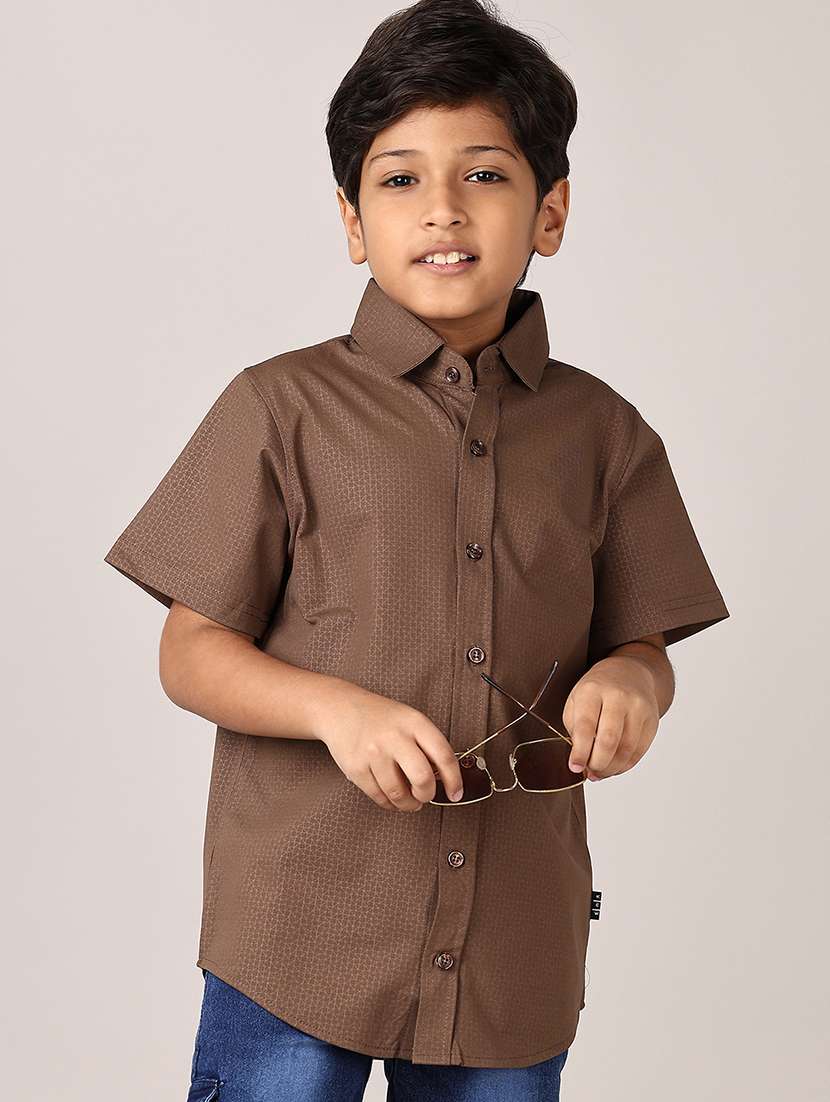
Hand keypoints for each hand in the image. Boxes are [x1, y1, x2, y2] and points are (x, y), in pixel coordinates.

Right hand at [317, 681, 464, 810]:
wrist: (339, 708)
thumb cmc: (379, 716)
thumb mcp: (409, 719)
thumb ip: (426, 744)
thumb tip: (443, 777)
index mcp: (414, 722)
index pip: (443, 755)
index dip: (454, 779)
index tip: (456, 792)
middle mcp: (394, 737)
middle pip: (422, 778)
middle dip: (427, 794)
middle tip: (426, 795)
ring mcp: (374, 753)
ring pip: (398, 793)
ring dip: (408, 804)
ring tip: (409, 801)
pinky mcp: (356, 768)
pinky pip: (378, 796)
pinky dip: (389, 803)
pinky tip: (392, 798)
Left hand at [562, 654, 660, 780]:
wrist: (630, 672)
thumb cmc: (598, 689)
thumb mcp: (576, 700)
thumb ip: (575, 729)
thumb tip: (581, 762)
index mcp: (592, 690)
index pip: (586, 726)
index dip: (580, 751)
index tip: (574, 767)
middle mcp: (617, 697)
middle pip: (609, 740)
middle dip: (597, 763)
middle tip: (589, 772)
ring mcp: (638, 707)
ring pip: (626, 750)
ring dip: (611, 768)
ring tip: (600, 772)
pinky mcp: (652, 719)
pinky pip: (639, 751)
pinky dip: (625, 765)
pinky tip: (615, 766)